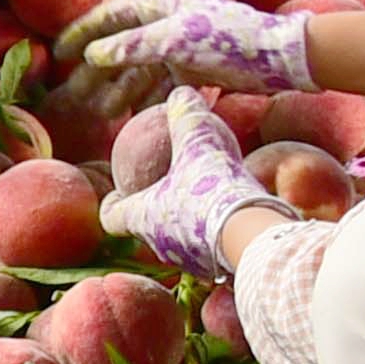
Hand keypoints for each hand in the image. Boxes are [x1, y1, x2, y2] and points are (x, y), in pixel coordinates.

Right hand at [66, 0, 315, 99]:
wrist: (284, 57)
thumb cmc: (231, 39)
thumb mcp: (177, 40)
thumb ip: (133, 46)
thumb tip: (92, 55)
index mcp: (163, 3)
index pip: (111, 15)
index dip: (83, 32)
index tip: (58, 53)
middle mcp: (170, 21)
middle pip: (124, 45)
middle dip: (99, 70)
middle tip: (74, 93)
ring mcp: (185, 45)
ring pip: (143, 68)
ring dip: (121, 88)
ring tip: (102, 112)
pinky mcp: (200, 67)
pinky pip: (164, 84)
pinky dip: (148, 98)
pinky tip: (134, 114)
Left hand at [110, 92, 277, 280]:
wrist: (253, 233)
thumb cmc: (214, 187)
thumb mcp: (199, 142)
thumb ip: (186, 117)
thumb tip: (180, 94)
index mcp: (141, 217)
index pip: (112, 216)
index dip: (111, 205)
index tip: (116, 195)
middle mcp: (158, 245)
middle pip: (145, 229)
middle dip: (151, 212)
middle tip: (163, 192)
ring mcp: (188, 261)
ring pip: (179, 241)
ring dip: (185, 224)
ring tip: (201, 203)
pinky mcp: (217, 269)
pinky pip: (210, 249)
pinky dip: (213, 235)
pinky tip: (233, 217)